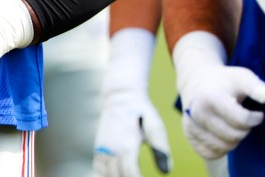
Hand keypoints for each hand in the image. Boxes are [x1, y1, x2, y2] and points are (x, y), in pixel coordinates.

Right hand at [94, 28, 170, 176]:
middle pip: (117, 176)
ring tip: (129, 176)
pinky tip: (117, 173)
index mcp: (125, 145)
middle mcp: (110, 149)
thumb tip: (166, 172)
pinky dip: (106, 174)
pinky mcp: (98, 146)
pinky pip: (98, 167)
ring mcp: (102, 148)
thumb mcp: (155, 126)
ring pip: (106, 174)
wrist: (120, 96)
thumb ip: (161, 149)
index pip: (130, 174)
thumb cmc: (141, 111)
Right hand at [172, 31, 264, 160]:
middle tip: (242, 118)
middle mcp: (197, 113)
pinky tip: (222, 133)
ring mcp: (191, 125)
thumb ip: (257, 87)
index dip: (255, 119)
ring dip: (234, 139)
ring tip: (232, 124)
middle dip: (244, 129)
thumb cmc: (224, 80)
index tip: (257, 113)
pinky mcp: (189, 136)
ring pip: (224, 147)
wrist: (196, 80)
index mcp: (210, 97)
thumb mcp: (242, 77)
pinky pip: (212, 154)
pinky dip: (221, 148)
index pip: (242, 121)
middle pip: (234, 136)